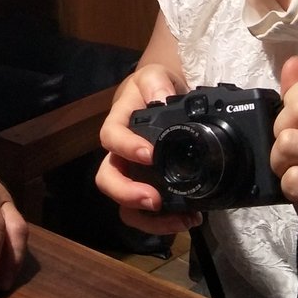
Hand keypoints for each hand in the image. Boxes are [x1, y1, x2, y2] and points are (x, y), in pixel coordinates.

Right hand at [95, 64, 202, 235]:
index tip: (150, 155)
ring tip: (179, 219)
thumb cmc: (152, 87)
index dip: (126, 148)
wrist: (163, 96)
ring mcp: (133, 174)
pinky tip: (189, 218)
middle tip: (153, 199)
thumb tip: (162, 98)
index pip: (111, 137)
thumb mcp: (152, 75)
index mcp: (118, 126)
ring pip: (125, 204)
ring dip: (148, 218)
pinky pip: (148, 213)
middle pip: (108, 179)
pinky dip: (165, 222)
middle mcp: (120, 155)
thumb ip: (155, 83)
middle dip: (127, 194)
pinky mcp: (150, 187)